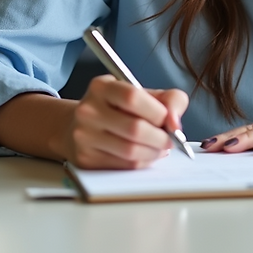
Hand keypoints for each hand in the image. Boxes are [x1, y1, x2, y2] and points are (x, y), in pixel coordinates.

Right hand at [63, 76, 189, 169]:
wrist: (77, 126)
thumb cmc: (117, 108)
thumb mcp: (141, 94)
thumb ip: (168, 99)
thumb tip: (175, 123)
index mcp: (101, 87)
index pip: (133, 98)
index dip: (158, 112)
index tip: (169, 120)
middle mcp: (88, 110)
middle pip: (134, 128)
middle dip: (161, 137)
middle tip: (170, 140)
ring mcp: (84, 136)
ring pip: (130, 151)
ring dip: (154, 152)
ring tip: (161, 148)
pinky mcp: (85, 159)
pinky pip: (124, 165)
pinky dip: (143, 163)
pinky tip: (147, 155)